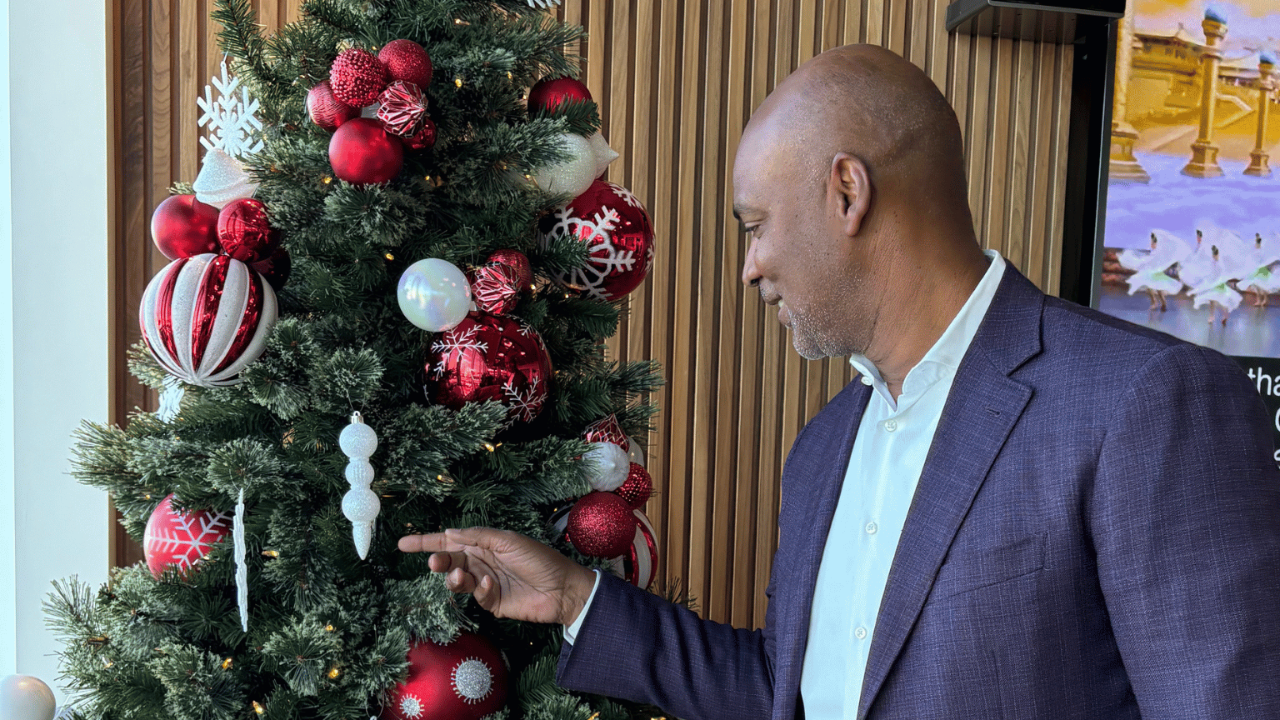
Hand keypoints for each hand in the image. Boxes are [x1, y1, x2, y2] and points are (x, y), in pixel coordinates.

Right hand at [398, 527, 596, 625]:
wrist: (563, 589)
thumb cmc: (539, 559)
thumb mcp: (508, 541)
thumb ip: (478, 536)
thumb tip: (449, 532)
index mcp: (483, 543)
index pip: (449, 541)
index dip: (426, 542)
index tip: (402, 543)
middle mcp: (481, 562)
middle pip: (450, 560)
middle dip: (438, 561)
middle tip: (434, 563)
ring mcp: (485, 582)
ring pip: (458, 580)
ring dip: (455, 577)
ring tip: (460, 576)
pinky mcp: (492, 602)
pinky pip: (476, 595)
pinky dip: (479, 590)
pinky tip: (490, 585)